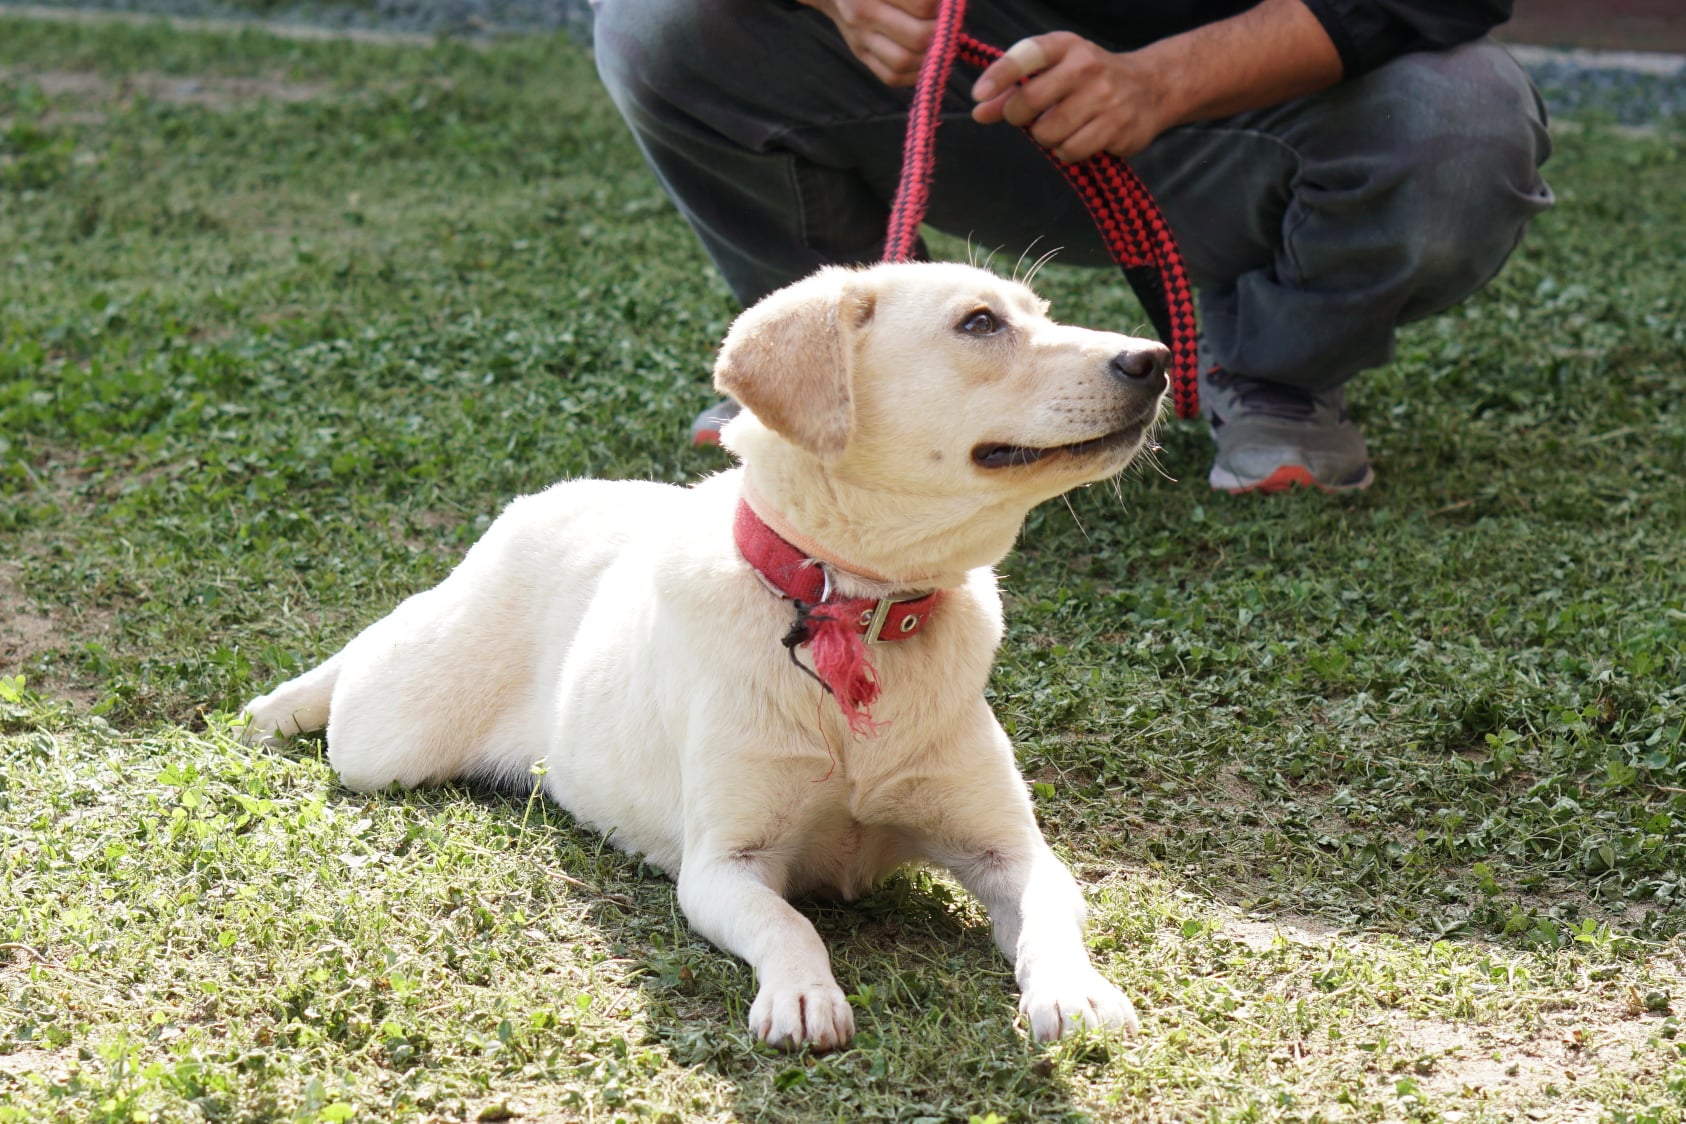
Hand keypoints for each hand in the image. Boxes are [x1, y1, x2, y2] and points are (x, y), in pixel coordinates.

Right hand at [802, 0, 938, 86]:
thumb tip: (951, 4)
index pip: (924, 4)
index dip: (944, 7)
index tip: (950, 4)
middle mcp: (863, 13)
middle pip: (918, 36)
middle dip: (942, 33)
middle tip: (949, 24)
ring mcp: (860, 38)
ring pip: (905, 61)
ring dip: (931, 56)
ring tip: (940, 42)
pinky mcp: (861, 54)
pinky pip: (892, 77)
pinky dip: (914, 73)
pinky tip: (925, 58)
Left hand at [970, 32, 1171, 161]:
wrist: (1150, 87)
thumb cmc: (1089, 79)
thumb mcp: (1054, 71)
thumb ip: (1014, 90)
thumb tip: (980, 112)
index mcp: (1066, 46)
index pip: (1027, 55)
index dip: (1000, 75)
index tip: (979, 95)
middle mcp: (1086, 67)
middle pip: (1030, 100)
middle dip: (1018, 116)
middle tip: (1027, 117)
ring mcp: (1105, 97)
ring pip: (1048, 132)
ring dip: (1046, 137)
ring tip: (1060, 126)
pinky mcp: (1117, 127)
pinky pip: (1071, 151)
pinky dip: (1066, 152)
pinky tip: (1079, 138)